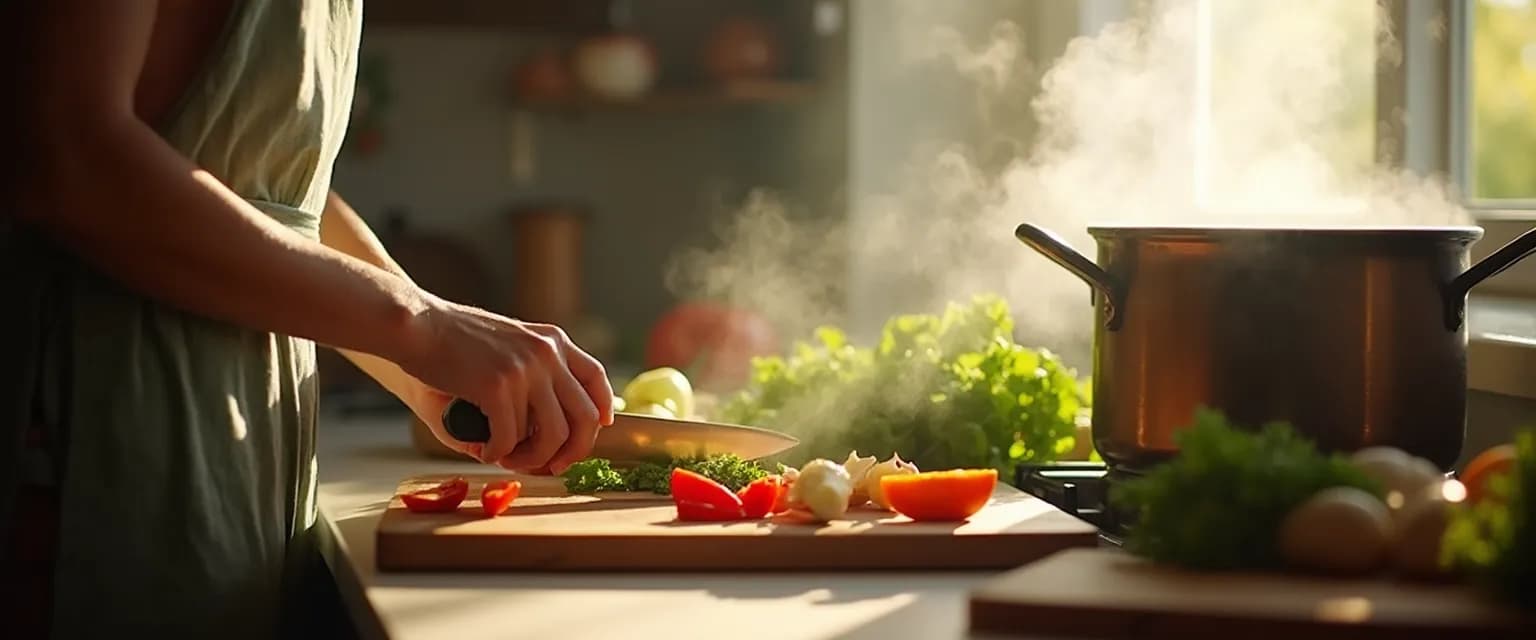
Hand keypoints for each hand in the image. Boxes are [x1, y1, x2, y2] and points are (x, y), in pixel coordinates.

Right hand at [393, 294, 614, 473]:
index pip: (595, 378)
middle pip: (584, 416)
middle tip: (553, 465)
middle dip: (574, 450)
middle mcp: (547, 353)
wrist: (418, 325)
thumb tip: (555, 430)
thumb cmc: (455, 340)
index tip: (596, 429)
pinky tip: (486, 451)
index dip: (601, 409)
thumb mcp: (510, 343)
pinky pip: (510, 437)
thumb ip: (535, 374)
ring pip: (552, 434)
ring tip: (509, 458)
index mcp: (552, 341)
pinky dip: (498, 453)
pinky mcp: (498, 387)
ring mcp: (525, 369)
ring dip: (532, 457)